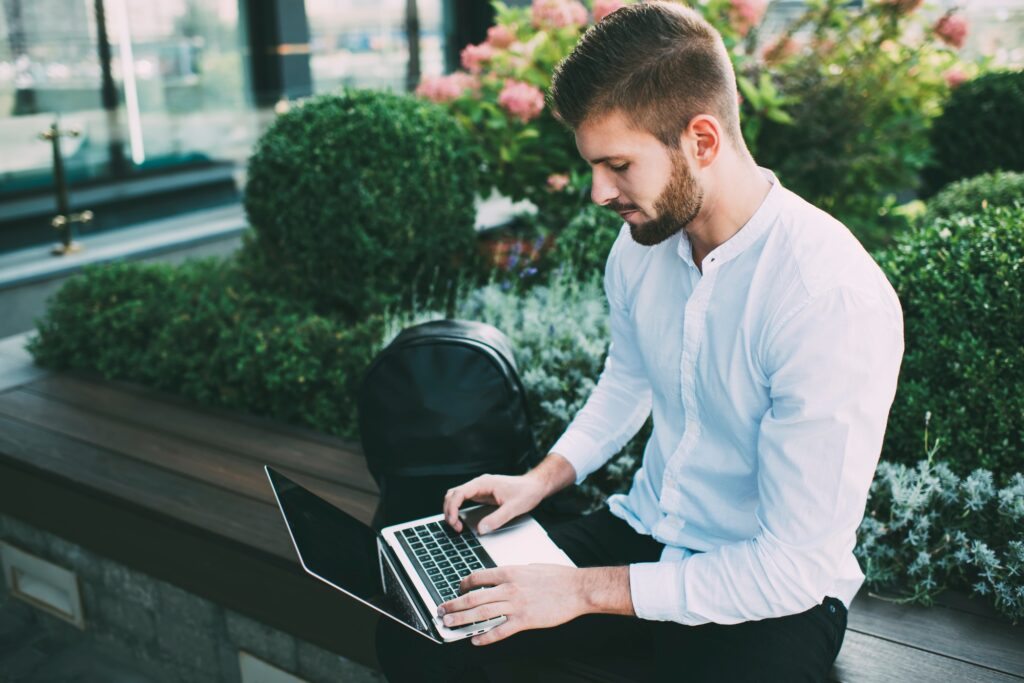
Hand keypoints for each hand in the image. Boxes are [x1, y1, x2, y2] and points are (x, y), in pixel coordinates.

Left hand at [438, 565, 586, 644]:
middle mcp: (508, 588)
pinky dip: (485, 636)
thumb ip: (514, 573)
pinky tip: (475, 640)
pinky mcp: (524, 621)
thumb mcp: (531, 567)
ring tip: (449, 624)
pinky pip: (499, 631)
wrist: (577, 589)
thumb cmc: (558, 577)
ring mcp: (515, 605)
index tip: (457, 588)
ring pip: (481, 613)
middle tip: (442, 610)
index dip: (463, 584)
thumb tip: (502, 577)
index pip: (477, 577)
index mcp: (509, 572)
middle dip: (454, 604)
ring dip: (462, 620)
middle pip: (473, 597)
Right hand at [442, 473, 545, 533]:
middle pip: (453, 494)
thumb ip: (497, 519)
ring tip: (457, 525)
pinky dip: (458, 509)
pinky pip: (463, 500)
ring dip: (452, 510)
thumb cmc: (526, 492)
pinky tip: (460, 519)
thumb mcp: (513, 508)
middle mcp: (479, 484)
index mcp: (483, 483)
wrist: (535, 486)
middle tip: (455, 528)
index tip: (454, 522)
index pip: (459, 493)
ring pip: (456, 496)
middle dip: (449, 510)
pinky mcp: (482, 494)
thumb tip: (481, 529)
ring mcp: (479, 488)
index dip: (452, 508)